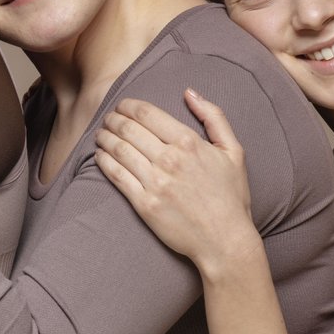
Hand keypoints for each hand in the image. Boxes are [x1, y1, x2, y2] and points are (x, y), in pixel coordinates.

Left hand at [94, 89, 256, 266]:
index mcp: (189, 142)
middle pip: (128, 128)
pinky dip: (103, 161)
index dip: (128, 105)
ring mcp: (155, 183)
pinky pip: (116, 176)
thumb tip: (189, 92)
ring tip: (100, 135)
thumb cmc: (231, 196)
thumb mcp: (233, 151)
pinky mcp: (144, 204)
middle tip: (108, 119)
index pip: (147, 113)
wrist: (225, 240)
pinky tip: (100, 156)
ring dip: (104, 137)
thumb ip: (214, 117)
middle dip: (113, 119)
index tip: (122, 105)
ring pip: (119, 149)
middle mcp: (170, 160)